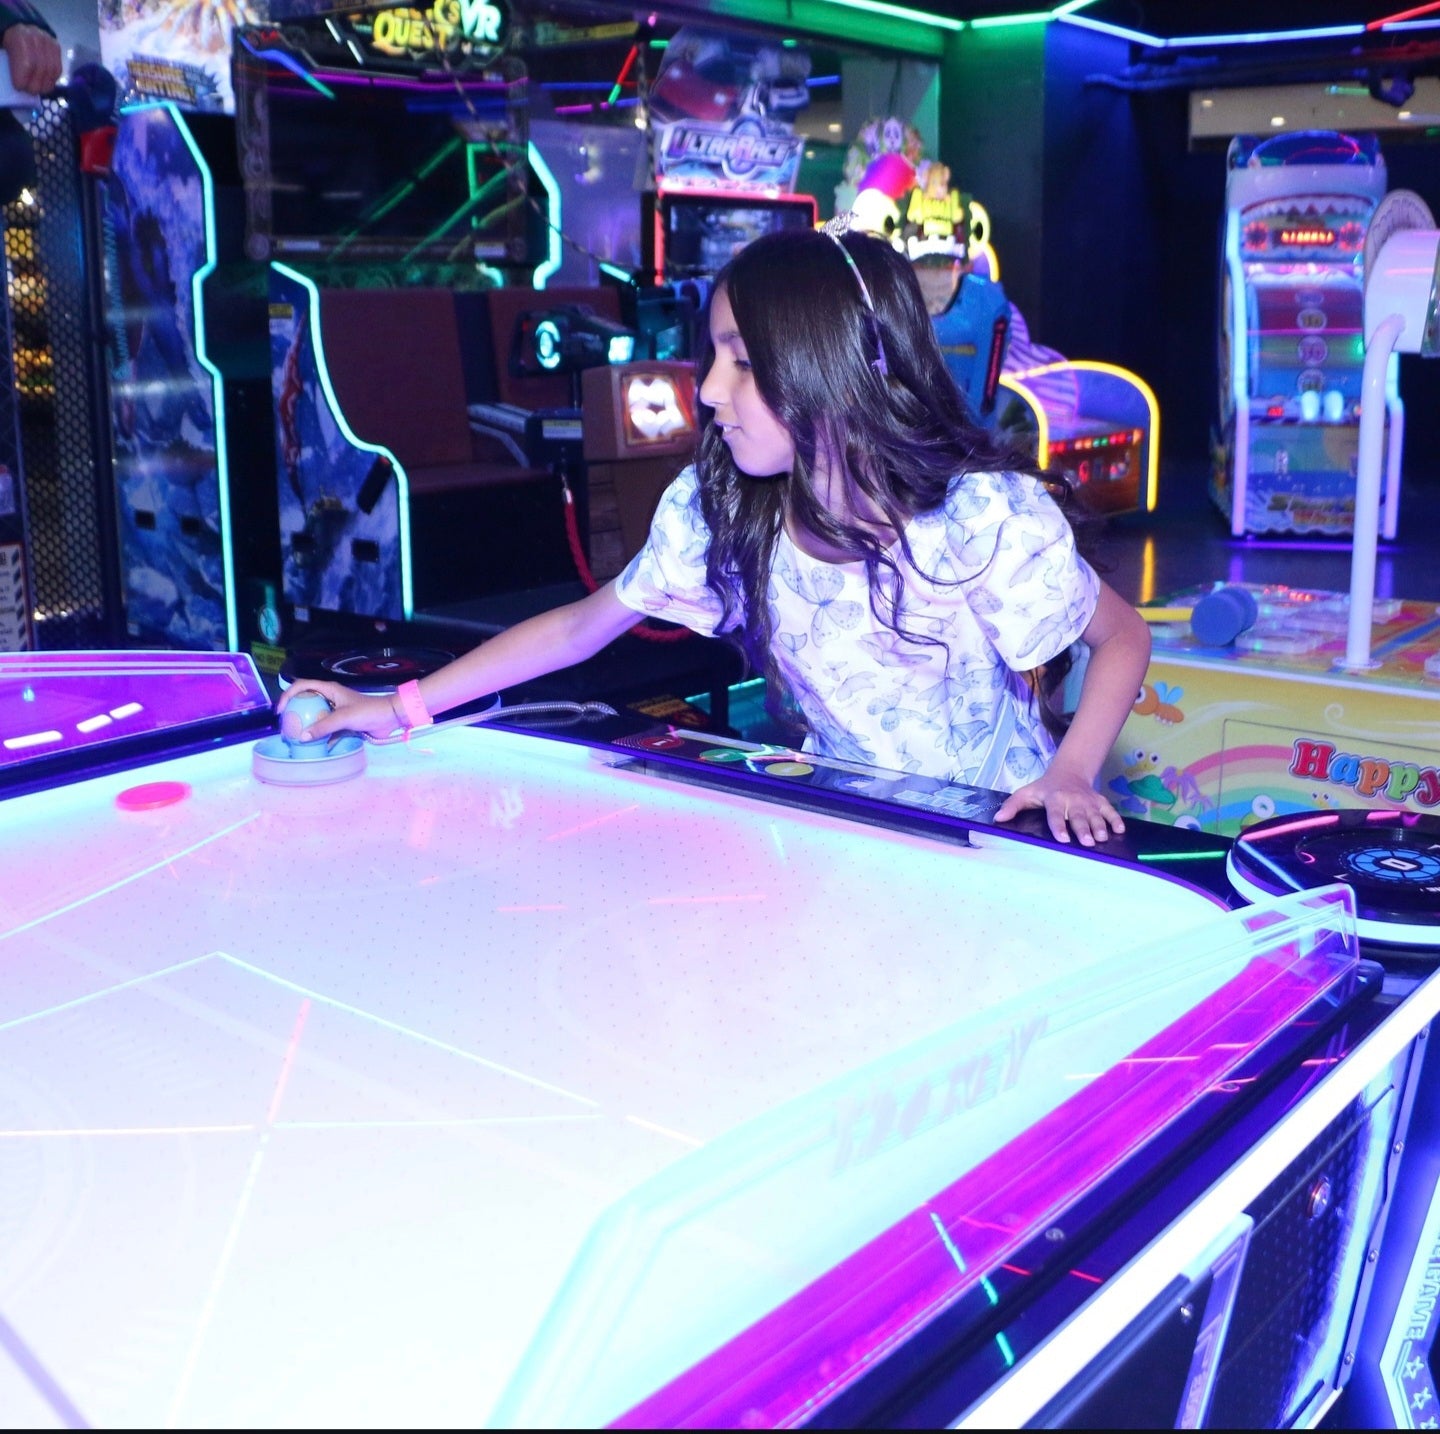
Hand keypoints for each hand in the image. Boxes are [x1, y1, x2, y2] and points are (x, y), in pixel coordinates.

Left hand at [4, 25, 62, 94]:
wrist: (17, 26)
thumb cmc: (8, 43)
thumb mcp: (4, 51)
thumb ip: (11, 66)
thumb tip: (21, 85)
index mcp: (19, 37)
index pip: (26, 64)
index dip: (24, 79)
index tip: (19, 87)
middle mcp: (36, 38)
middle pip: (41, 68)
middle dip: (36, 85)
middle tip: (30, 92)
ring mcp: (48, 42)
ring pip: (52, 70)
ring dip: (46, 84)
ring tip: (39, 90)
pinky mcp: (56, 46)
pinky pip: (58, 68)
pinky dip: (52, 79)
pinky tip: (46, 83)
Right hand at [275, 681, 398, 744]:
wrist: (391, 718)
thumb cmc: (368, 711)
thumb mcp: (343, 717)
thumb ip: (324, 726)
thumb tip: (302, 737)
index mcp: (329, 689)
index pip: (302, 686)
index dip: (288, 695)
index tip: (281, 711)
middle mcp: (331, 698)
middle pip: (306, 701)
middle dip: (295, 712)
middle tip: (286, 726)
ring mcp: (337, 711)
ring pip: (316, 717)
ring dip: (308, 727)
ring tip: (296, 739)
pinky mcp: (344, 723)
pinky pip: (328, 730)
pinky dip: (321, 738)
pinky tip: (315, 748)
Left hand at [992, 766, 1125, 846]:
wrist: (1068, 772)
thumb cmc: (1045, 788)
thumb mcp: (1026, 793)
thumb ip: (1013, 806)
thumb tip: (998, 818)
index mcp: (1054, 799)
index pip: (1056, 814)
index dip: (1059, 826)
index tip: (1063, 838)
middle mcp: (1073, 800)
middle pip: (1079, 817)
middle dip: (1083, 829)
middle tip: (1088, 842)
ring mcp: (1088, 801)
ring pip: (1096, 815)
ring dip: (1100, 826)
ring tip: (1103, 838)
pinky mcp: (1099, 802)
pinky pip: (1110, 810)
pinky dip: (1116, 819)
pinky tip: (1120, 829)